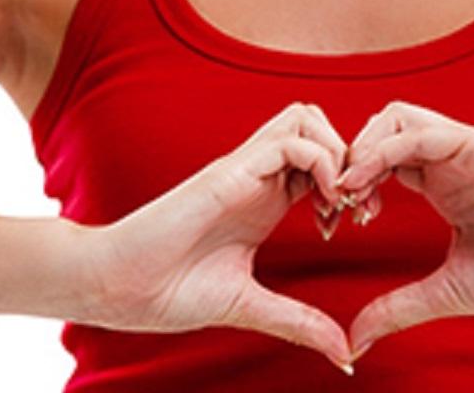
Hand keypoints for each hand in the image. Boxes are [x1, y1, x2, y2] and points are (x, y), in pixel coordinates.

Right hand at [79, 103, 352, 368]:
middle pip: (317, 126)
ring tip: (339, 202)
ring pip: (306, 120)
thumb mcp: (252, 306)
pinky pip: (289, 142)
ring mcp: (244, 171)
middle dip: (351, 156)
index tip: (356, 222)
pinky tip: (323, 205)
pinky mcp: (229, 173)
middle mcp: (258, 178)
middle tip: (356, 205)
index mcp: (265, 201)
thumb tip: (344, 353)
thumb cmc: (170, 292)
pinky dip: (321, 163)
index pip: (320, 160)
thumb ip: (299, 322)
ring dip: (337, 153)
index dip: (349, 182)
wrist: (118, 287)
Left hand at [338, 102, 473, 357]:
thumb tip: (355, 339)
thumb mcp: (443, 293)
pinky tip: (365, 182)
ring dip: (362, 148)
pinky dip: (384, 151)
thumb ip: (397, 308)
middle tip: (335, 199)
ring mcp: (470, 149)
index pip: (383, 158)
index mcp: (445, 183)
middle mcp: (454, 159)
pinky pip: (421, 133)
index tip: (337, 217)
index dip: (354, 180)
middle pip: (383, 128)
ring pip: (396, 119)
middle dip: (350, 156)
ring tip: (345, 189)